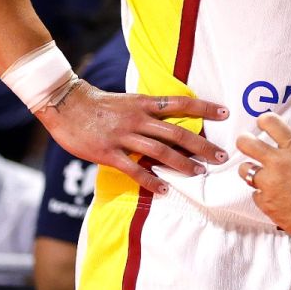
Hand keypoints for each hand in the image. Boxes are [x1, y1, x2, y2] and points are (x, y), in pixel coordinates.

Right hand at [38, 83, 230, 195]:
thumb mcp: (127, 100)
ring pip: (160, 151)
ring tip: (199, 173)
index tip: (225, 112)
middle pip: (177, 132)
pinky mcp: (108, 153)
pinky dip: (150, 180)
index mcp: (143, 103)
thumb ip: (146, 110)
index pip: (180, 104)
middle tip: (221, 157)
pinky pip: (134, 169)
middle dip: (201, 145)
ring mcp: (123, 136)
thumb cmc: (97, 103)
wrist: (65, 103)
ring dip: (182, 164)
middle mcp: (138, 119)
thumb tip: (169, 119)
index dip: (204, 108)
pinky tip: (164, 189)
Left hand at [235, 113, 290, 237]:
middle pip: (246, 143)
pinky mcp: (265, 201)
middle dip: (244, 142)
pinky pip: (255, 194)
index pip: (270, 123)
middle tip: (246, 144)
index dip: (263, 122)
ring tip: (259, 176)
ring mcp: (270, 182)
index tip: (261, 125)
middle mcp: (279, 162)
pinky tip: (274, 198)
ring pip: (244, 169)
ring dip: (250, 171)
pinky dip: (263, 195)